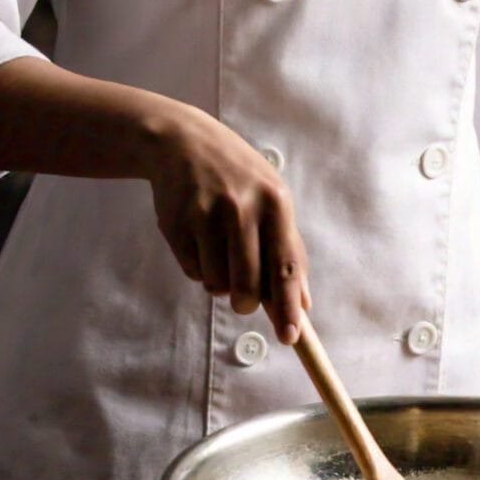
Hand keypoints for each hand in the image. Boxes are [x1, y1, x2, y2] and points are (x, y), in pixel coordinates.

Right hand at [147, 104, 310, 343]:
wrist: (182, 142)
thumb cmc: (238, 177)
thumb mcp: (272, 200)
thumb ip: (289, 250)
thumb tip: (303, 303)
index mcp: (275, 202)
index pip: (285, 265)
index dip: (288, 306)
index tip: (290, 337)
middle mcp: (242, 207)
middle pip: (248, 286)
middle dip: (247, 303)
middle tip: (244, 300)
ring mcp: (206, 214)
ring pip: (217, 284)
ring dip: (220, 284)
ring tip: (220, 253)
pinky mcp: (176, 223)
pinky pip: (193, 272)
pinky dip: (199, 268)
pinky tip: (200, 239)